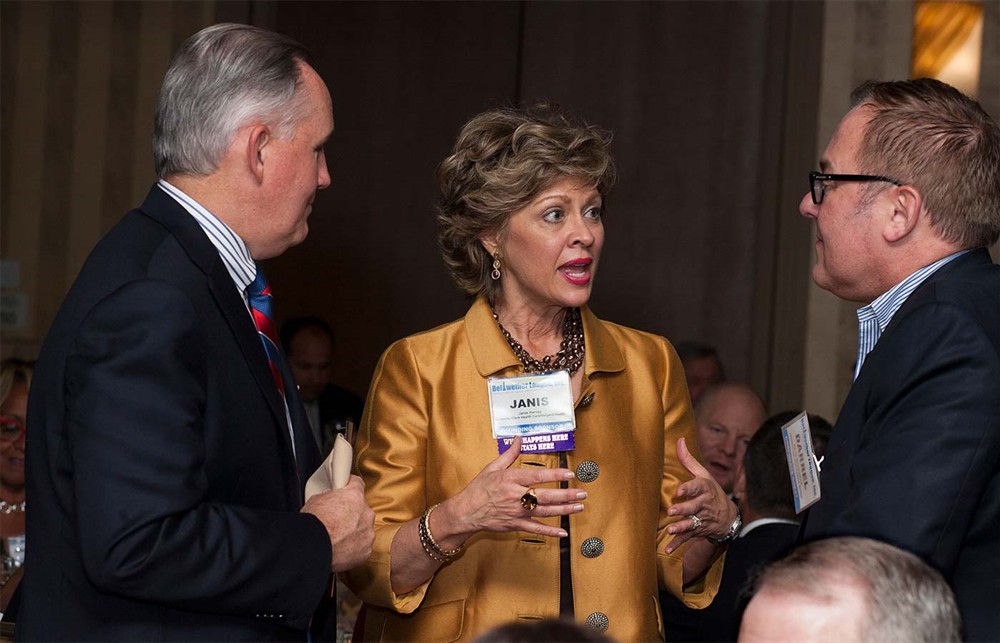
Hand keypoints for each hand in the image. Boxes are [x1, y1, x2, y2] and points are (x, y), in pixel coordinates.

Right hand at [302, 474, 374, 571]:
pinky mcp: (366, 551)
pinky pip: (362, 546)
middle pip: (362, 509)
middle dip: (351, 513)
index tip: (347, 490)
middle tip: (337, 519)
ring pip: (364, 529)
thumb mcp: (316, 500)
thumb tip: (329, 499)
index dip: (350, 486)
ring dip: (354, 531)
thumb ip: (328, 497)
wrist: (312, 549)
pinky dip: (354, 548)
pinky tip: (340, 548)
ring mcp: (368, 533)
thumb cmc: (313, 525)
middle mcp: (366, 514)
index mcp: (354, 497)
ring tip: (337, 536)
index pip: (357, 484)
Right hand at [440, 436, 584, 539]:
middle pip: (545, 496)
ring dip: (564, 510)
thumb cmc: (479, 489)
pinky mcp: (515, 525)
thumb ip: (509, 454)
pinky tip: (563, 532)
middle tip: (582, 493)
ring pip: (545, 512)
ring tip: (579, 507)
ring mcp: (517, 512)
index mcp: (511, 479)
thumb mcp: (492, 467)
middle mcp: (516, 496)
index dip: (555, 474)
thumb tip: (519, 438)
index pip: (537, 476)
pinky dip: (550, 532)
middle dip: (566, 495)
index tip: (570, 473)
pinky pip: (536, 529)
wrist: (466, 512)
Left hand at [665, 437, 738, 551]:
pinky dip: (678, 545)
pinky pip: (688, 539)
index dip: (689, 489)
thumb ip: (688, 460)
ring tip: (671, 528)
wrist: (729, 517)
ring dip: (681, 527)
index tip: (679, 491)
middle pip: (694, 507)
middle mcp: (704, 505)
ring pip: (691, 524)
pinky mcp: (698, 532)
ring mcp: (702, 520)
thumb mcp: (704, 475)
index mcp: (705, 489)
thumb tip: (679, 439)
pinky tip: (669, 550)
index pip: (697, 487)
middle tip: (673, 511)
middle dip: (684, 509)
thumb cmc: (712, 491)